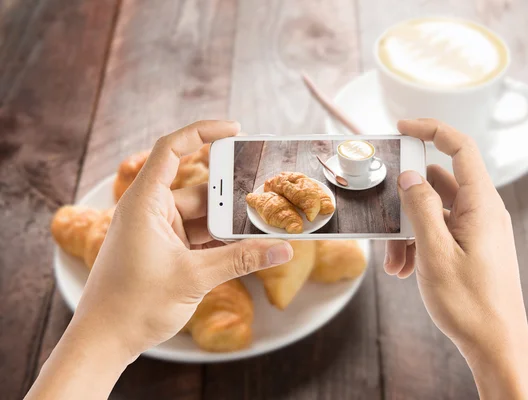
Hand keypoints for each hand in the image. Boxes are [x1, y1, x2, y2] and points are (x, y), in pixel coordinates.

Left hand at [27, 120, 293, 399]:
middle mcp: (151, 211)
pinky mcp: (166, 251)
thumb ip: (241, 259)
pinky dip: (220, 240)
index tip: (235, 130)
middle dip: (232, 194)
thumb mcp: (194, 277)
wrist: (105, 341)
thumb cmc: (133, 304)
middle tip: (266, 195)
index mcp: (145, 203)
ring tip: (264, 224)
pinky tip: (247, 245)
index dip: (203, 133)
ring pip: (202, 215)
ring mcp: (159, 231)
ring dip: (229, 222)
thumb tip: (283, 249)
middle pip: (199, 188)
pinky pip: (199, 236)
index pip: (172, 150)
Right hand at [384, 119, 527, 398]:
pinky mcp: (471, 245)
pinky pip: (439, 231)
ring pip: (433, 211)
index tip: (401, 127)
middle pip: (437, 185)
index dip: (431, 130)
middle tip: (382, 224)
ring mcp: (477, 229)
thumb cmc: (469, 302)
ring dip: (407, 230)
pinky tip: (404, 269)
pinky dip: (418, 243)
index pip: (460, 148)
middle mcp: (483, 211)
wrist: (495, 345)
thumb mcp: (435, 252)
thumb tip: (410, 176)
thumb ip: (421, 208)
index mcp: (481, 204)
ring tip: (394, 264)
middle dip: (405, 203)